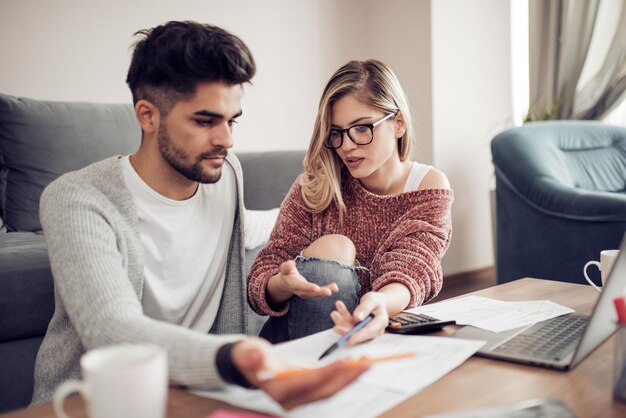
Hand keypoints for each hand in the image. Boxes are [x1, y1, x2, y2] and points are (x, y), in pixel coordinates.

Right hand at [231, 337, 367, 409]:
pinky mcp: (305, 391)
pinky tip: (353, 365)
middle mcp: (291, 400)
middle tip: (367, 363)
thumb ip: (251, 356)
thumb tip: (258, 358)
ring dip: (349, 377)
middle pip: (325, 390)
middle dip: (348, 377)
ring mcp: (299, 398)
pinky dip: (341, 375)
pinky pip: (327, 385)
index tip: (348, 362)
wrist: (246, 363)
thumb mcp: (247, 353)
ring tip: (366, 363)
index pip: (310, 382)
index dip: (330, 373)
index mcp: (280, 391)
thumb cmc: (247, 356)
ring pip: (329, 389)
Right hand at [267, 260, 338, 304]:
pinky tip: (335, 288)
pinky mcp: (311, 293)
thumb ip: (287, 266)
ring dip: (326, 291)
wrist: (286, 284)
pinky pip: (320, 293)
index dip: (308, 287)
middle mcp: (300, 291)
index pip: (301, 286)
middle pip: (311, 293)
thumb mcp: (284, 268)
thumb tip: (291, 263)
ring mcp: (306, 294)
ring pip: (317, 294)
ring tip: (335, 288)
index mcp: (294, 284)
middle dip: (320, 292)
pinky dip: (328, 290)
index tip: (316, 288)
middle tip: (329, 292)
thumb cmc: (287, 273)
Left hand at [330, 292, 388, 344]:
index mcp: (381, 322)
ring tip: (334, 313)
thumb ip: (365, 308)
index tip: (350, 339)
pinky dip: (342, 318)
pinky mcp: (358, 329)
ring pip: (351, 329)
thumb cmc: (376, 300)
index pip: (370, 330)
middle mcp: (375, 329)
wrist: (376, 302)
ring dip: (341, 322)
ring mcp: (365, 330)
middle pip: (359, 333)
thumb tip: (357, 318)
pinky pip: (348, 325)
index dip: (360, 335)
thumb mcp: (372, 299)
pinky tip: (337, 308)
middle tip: (335, 327)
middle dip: (346, 331)